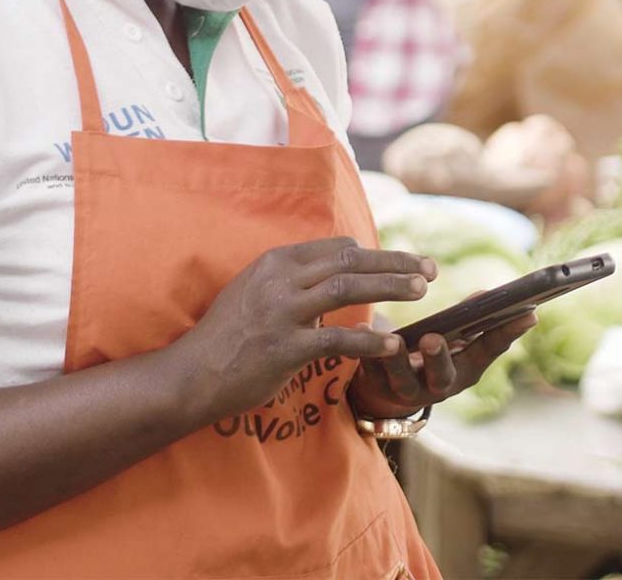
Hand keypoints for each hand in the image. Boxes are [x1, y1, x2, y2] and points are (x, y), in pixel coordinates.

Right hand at [172, 236, 434, 420]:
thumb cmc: (227, 337)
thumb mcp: (256, 293)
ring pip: (349, 288)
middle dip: (395, 262)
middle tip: (429, 268)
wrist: (192, 374)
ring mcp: (282, 312)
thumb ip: (294, 282)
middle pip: (350, 260)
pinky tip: (393, 345)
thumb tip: (337, 278)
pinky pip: (337, 339)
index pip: (337, 247)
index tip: (403, 261)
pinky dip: (368, 340)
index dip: (375, 253)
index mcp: (275, 262)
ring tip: (421, 291)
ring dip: (390, 287)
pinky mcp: (285, 348)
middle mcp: (280, 279)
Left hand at [348, 311, 537, 420]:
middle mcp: (439, 385)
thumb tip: (487, 296)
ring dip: (396, 360)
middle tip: (434, 339)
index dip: (509, 333)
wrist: (385, 391)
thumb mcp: (454, 340)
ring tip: (393, 341)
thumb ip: (468, 320)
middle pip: (443, 376)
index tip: (528, 313)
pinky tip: (362, 326)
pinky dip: (365, 347)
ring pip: (402, 379)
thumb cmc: (428, 355)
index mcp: (465, 369)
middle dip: (439, 358)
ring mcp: (407, 389)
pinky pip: (369, 368)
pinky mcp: (376, 385)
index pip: (490, 350)